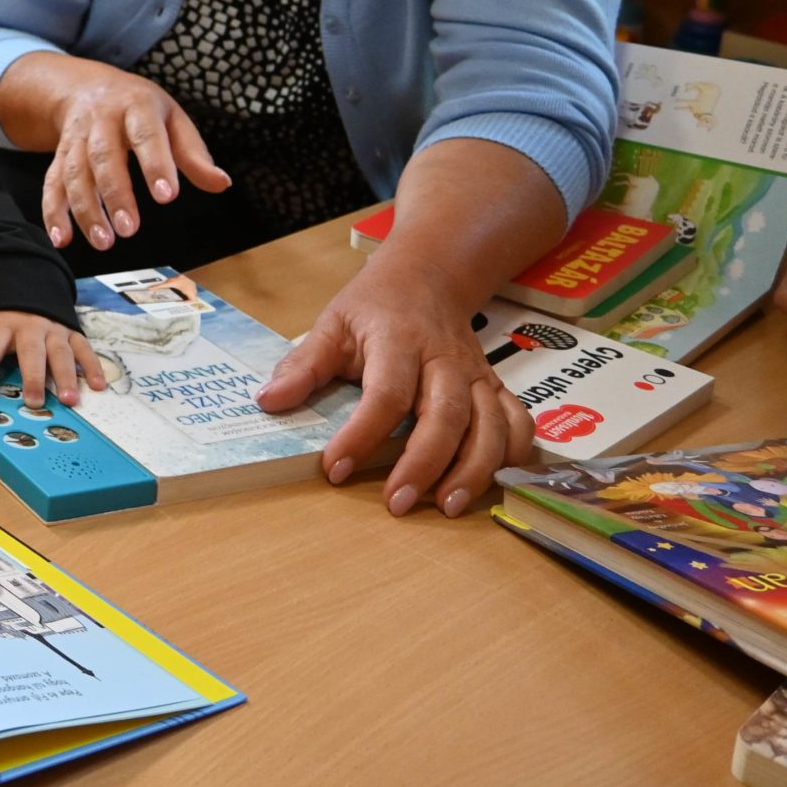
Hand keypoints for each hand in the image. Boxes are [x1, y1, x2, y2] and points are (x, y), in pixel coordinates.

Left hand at [0, 310, 106, 405]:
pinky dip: (94, 367)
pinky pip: (85, 350)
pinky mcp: (72, 332)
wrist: (27, 279)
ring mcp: (54, 330)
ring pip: (62, 354)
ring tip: (70, 400)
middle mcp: (30, 328)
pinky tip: (99, 387)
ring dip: (67, 377)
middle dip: (34, 377)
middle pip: (31, 353)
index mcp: (2, 325)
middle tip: (34, 402)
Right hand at [36, 59, 229, 250]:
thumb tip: (221, 183)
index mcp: (136, 106)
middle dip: (115, 194)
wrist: (85, 86)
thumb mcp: (173, 119)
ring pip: (74, 173)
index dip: (155, 164)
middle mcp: (101, 120)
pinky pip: (52, 183)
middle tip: (130, 229)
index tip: (166, 197)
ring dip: (85, 209)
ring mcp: (76, 138)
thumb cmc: (139, 108)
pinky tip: (61, 239)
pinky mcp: (59, 156)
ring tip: (103, 241)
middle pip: (104, 156)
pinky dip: (53, 212)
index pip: (146, 135)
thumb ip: (194, 154)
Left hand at [258, 262, 528, 518]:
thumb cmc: (374, 308)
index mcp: (398, 341)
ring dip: (474, 470)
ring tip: (447, 508)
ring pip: (490, 425)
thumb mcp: (331, 325)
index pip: (385, 393)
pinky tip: (495, 486)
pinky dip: (515, 457)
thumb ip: (302, 366)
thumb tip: (267, 402)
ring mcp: (476, 375)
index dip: (361, 435)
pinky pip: (519, 424)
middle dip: (423, 464)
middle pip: (446, 415)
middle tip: (396, 504)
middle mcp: (445, 360)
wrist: (427, 277)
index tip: (336, 469)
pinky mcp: (495, 387)